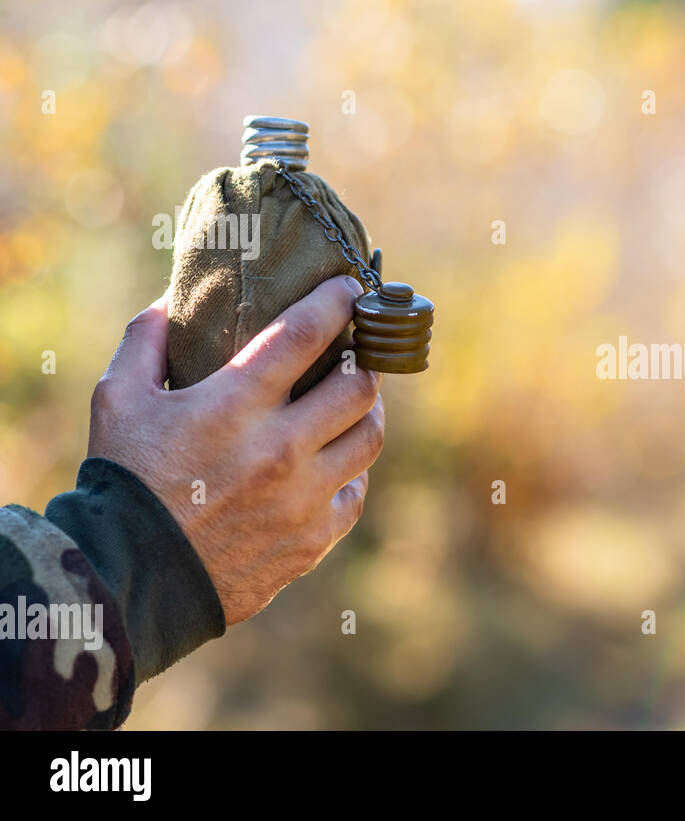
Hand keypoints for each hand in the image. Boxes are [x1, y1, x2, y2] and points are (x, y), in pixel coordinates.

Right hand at [88, 276, 383, 624]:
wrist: (128, 578)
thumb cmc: (123, 481)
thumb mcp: (117, 399)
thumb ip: (146, 341)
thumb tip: (170, 299)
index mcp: (236, 404)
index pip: (308, 333)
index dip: (338, 301)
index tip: (351, 289)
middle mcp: (281, 448)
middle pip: (359, 385)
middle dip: (365, 359)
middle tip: (358, 351)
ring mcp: (303, 497)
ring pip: (370, 439)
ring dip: (368, 413)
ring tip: (354, 401)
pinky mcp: (312, 539)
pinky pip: (354, 493)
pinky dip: (350, 473)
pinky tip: (334, 461)